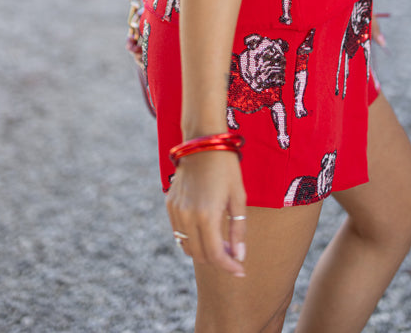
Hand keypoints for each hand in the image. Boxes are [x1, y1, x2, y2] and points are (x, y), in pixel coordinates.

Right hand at [166, 151, 246, 276]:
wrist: (202, 140)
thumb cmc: (226, 166)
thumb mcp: (238, 197)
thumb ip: (238, 229)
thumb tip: (238, 256)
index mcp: (206, 215)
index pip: (215, 255)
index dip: (229, 267)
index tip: (241, 270)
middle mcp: (187, 216)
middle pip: (200, 255)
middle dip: (218, 260)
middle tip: (233, 254)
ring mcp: (176, 211)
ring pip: (187, 247)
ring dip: (204, 251)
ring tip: (221, 243)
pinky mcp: (170, 205)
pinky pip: (179, 232)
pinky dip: (192, 238)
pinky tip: (206, 228)